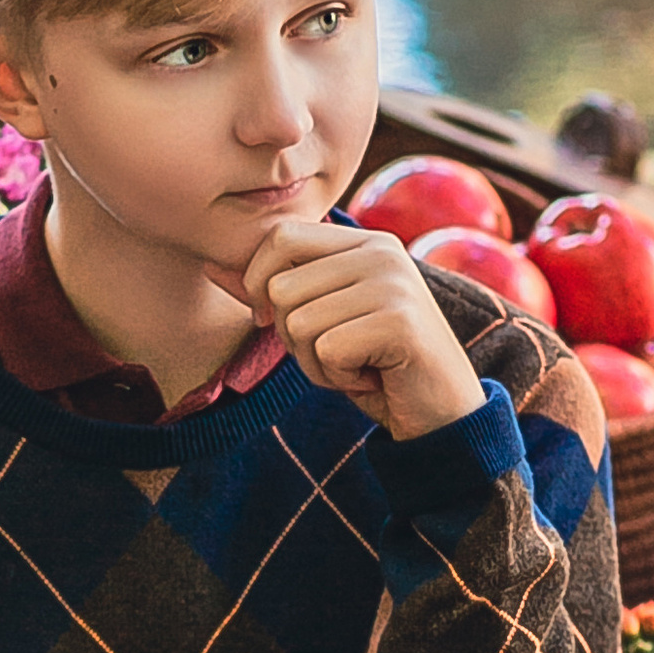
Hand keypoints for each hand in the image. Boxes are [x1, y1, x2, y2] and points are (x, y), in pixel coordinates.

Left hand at [230, 220, 485, 439]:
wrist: (441, 414)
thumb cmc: (375, 366)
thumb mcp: (320, 322)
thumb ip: (272, 292)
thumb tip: (211, 265)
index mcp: (363, 242)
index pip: (279, 238)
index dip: (259, 284)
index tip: (273, 321)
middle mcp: (381, 251)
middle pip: (281, 289)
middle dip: (294, 338)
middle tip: (338, 353)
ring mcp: (393, 283)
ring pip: (299, 323)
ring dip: (316, 363)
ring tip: (357, 365)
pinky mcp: (398, 321)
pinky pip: (325, 351)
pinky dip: (337, 379)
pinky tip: (371, 377)